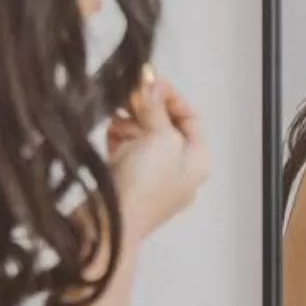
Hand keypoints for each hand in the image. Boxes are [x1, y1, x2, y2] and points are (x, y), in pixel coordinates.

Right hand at [106, 76, 207, 233]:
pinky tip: (109, 129)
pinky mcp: (129, 186)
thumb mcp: (159, 137)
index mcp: (197, 161)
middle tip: (127, 93)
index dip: (171, 97)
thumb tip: (150, 80)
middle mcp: (180, 171)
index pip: (191, 119)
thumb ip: (156, 108)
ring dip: (131, 122)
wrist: (110, 225)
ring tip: (115, 112)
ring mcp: (154, 180)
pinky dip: (119, 139)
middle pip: (167, 128)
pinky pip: (127, 154)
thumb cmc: (144, 183)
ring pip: (144, 140)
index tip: (148, 81)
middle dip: (147, 108)